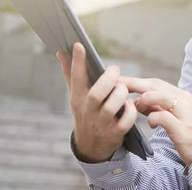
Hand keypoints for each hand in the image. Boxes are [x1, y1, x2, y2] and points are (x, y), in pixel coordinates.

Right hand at [57, 42, 137, 162]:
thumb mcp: (76, 95)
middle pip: (96, 94)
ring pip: (111, 107)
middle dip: (108, 79)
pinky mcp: (115, 133)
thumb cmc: (85, 111)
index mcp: (78, 98)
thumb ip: (71, 73)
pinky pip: (125, 121)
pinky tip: (130, 104)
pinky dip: (130, 111)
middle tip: (114, 70)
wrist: (90, 145)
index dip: (77, 61)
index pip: (75, 78)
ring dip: (120, 94)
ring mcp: (101, 123)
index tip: (79, 45)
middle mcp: (88, 111)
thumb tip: (61, 52)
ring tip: (122, 87)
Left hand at [121, 77, 191, 166]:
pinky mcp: (182, 128)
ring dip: (146, 98)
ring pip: (163, 97)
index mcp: (179, 95)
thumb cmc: (187, 131)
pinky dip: (153, 118)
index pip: (155, 83)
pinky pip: (165, 117)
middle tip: (118, 84)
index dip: (137, 81)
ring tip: (135, 104)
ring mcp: (183, 113)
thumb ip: (155, 107)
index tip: (120, 80)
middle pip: (157, 86)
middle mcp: (182, 100)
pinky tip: (150, 123)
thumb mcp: (171, 115)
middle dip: (136, 84)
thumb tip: (136, 101)